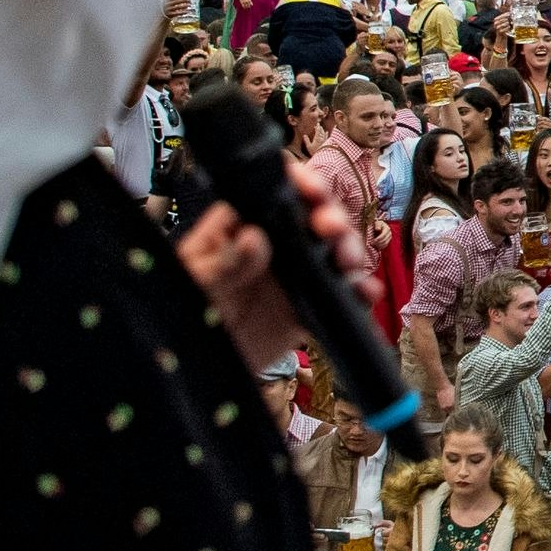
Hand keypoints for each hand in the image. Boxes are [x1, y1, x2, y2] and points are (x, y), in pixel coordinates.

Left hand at [174, 160, 377, 373]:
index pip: (272, 188)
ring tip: (348, 262)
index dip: (298, 181)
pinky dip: (359, 290)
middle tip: (332, 230)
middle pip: (312, 214)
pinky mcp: (309, 302)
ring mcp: (294, 271)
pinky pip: (340, 291)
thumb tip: (253, 237)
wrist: (198, 368)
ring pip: (332, 248)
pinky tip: (365, 292)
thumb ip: (223, 264)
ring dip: (348, 248)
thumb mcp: (196, 285)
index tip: (312, 191)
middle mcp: (273, 241)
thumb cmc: (185, 313)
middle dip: (331, 216)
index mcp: (240, 223)